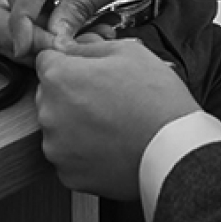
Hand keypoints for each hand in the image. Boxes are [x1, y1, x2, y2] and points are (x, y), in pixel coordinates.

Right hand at [4, 0, 197, 56]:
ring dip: (47, 22)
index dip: (21, 18)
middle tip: (46, 49)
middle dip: (28, 21)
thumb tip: (53, 34)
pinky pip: (59, 0)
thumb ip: (81, 4)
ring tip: (72, 42)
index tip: (23, 48)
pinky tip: (83, 31)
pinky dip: (64, 19)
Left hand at [36, 38, 199, 198]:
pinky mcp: (68, 175)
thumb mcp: (126, 51)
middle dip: (70, 91)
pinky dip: (83, 150)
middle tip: (105, 94)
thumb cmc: (155, 99)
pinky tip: (109, 142)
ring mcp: (57, 148)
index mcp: (60, 79)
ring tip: (111, 120)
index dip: (67, 60)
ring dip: (75, 122)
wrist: (174, 149)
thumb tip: (71, 46)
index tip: (83, 69)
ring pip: (58, 126)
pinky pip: (68, 155)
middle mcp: (50, 114)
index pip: (46, 60)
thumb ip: (88, 46)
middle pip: (50, 94)